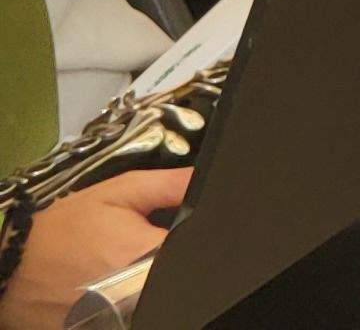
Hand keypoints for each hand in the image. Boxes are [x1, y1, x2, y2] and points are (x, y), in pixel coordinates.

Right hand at [2, 171, 189, 326]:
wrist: (11, 269)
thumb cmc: (62, 230)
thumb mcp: (117, 193)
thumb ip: (168, 185)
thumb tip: (204, 180)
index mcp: (151, 255)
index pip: (197, 244)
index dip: (192, 235)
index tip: (168, 229)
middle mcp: (142, 293)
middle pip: (178, 272)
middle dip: (165, 255)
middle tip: (134, 245)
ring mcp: (125, 315)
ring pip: (157, 293)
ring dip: (147, 277)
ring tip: (119, 263)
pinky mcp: (108, 328)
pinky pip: (134, 311)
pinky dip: (129, 296)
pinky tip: (109, 282)